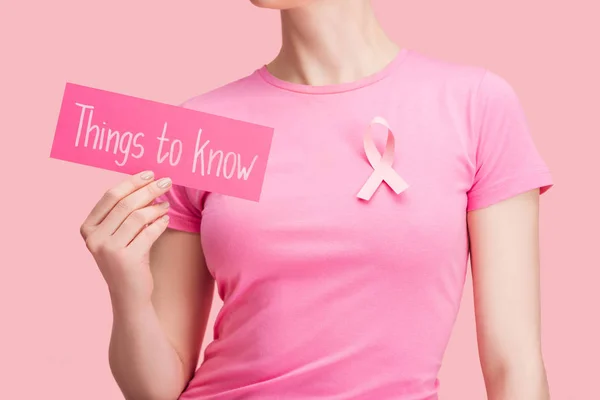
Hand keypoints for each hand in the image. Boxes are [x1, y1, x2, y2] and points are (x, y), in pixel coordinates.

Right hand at [80, 170, 171, 308]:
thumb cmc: (127, 259)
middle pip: (125, 204)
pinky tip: (165, 219)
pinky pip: (148, 232)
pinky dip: (160, 223)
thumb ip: (124, 213)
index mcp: (88, 228)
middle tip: (166, 182)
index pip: (110, 196)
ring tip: (166, 205)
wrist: (128, 295)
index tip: (149, 173)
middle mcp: (94, 238)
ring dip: (156, 207)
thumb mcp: (118, 235)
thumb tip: (146, 183)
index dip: (131, 182)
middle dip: (148, 190)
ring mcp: (108, 250)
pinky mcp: (126, 260)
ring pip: (138, 217)